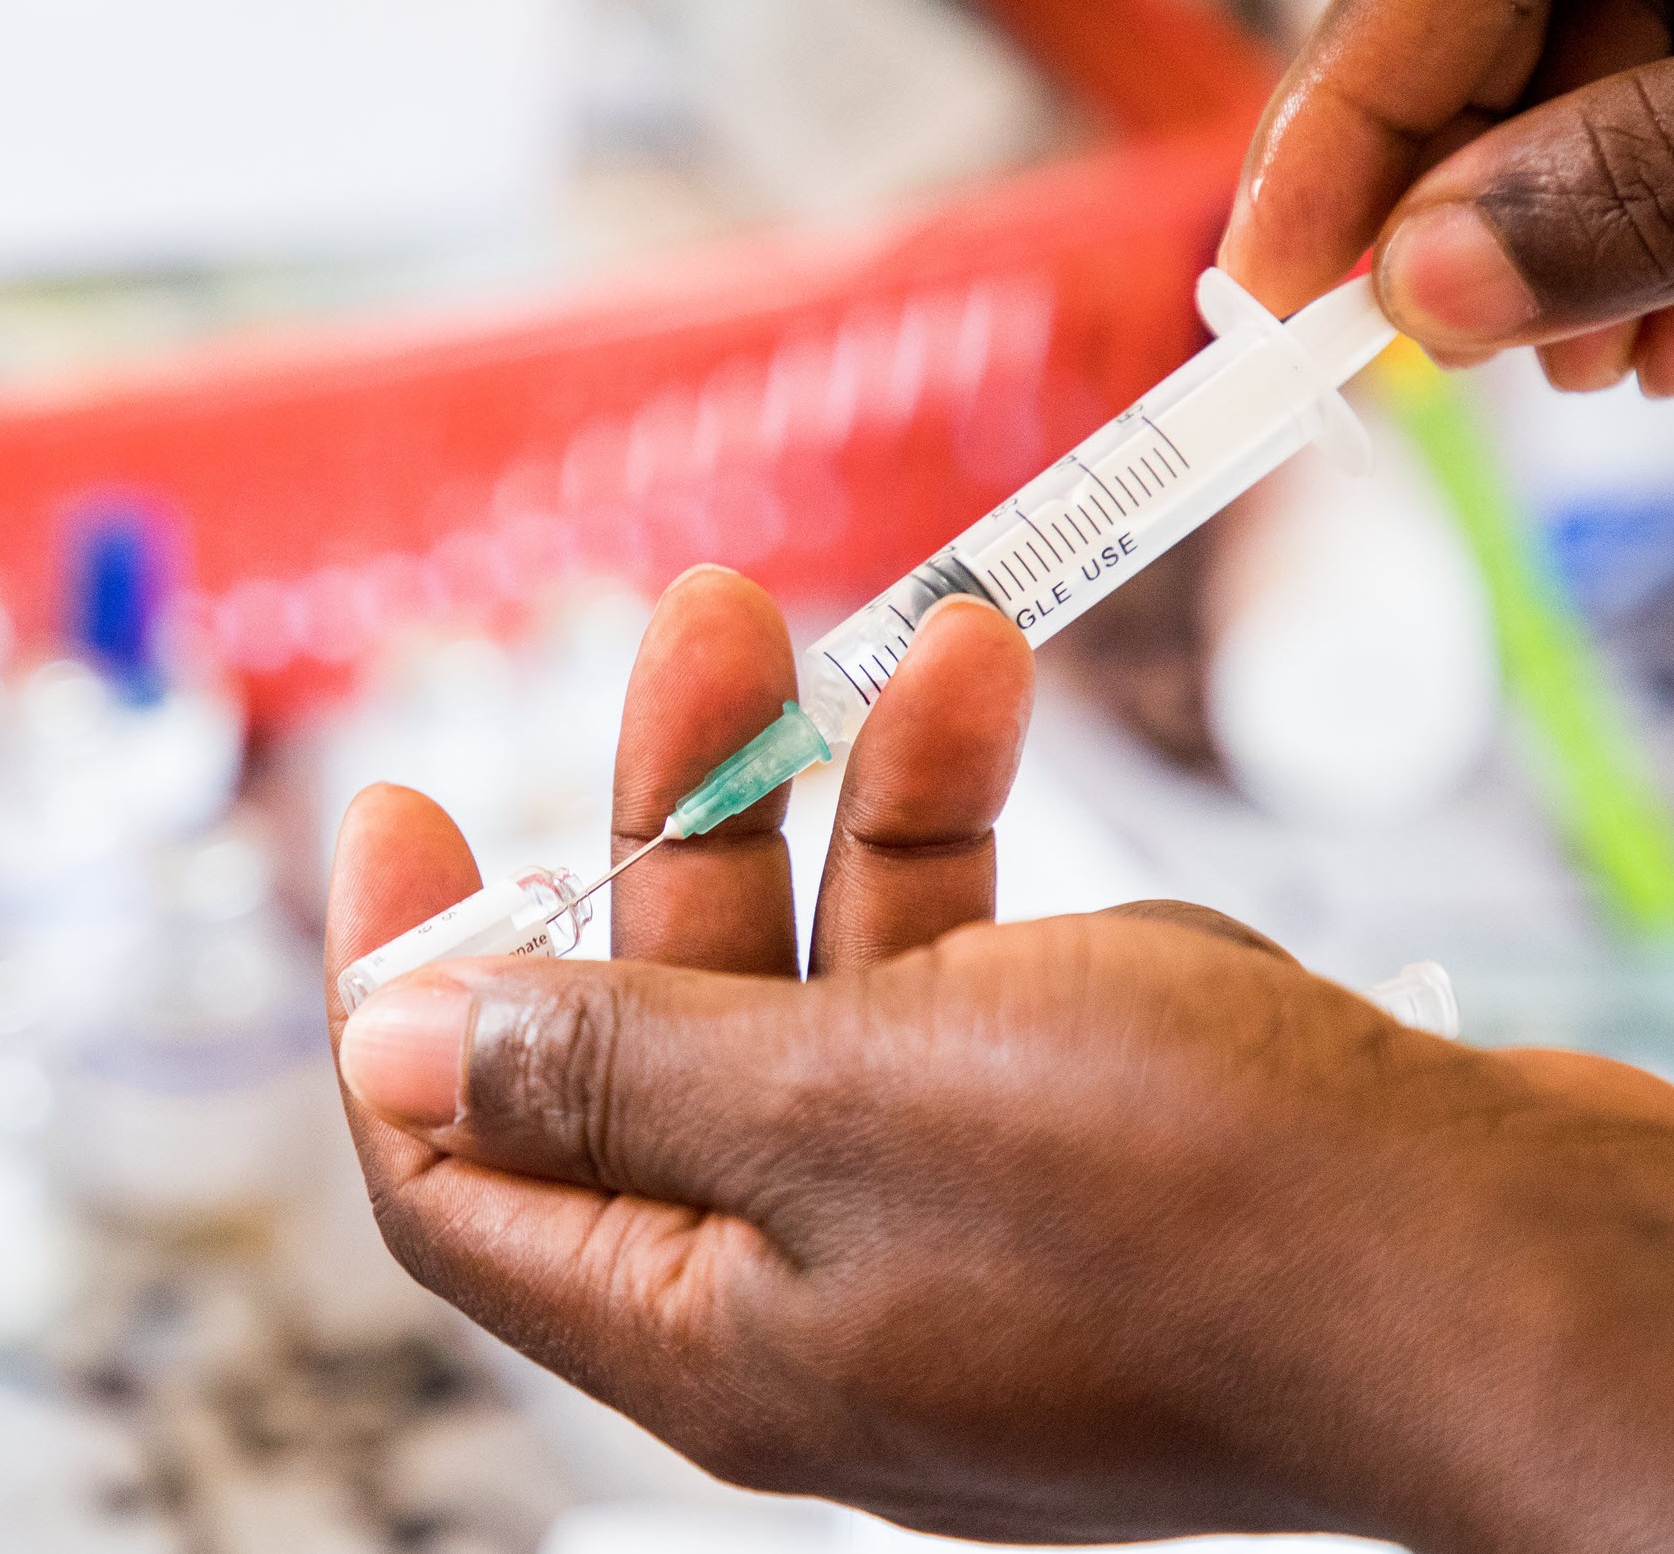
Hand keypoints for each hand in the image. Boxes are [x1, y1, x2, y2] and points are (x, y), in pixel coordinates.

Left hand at [325, 569, 1673, 1548]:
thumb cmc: (1197, 1210)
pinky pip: (958, 957)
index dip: (406, 989)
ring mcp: (947, 1194)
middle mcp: (815, 1268)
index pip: (467, 1169)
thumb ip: (612, 1072)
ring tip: (912, 630)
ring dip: (847, 782)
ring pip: (829, 960)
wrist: (1493, 1259)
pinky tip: (989, 698)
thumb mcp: (848, 1107)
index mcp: (719, 1318)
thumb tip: (398, 1046)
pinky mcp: (1060, 1124)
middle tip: (700, 620)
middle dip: (677, 808)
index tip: (389, 809)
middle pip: (663, 1020)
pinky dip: (961, 823)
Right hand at [1221, 0, 1673, 394]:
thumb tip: (1430, 280)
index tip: (1266, 291)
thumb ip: (1624, 182)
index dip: (1334, 125)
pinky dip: (1646, 171)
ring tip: (1607, 351)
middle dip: (1470, 196)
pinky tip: (1664, 288)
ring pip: (1588, 31)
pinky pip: (1661, 33)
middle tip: (1460, 340)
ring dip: (1571, 212)